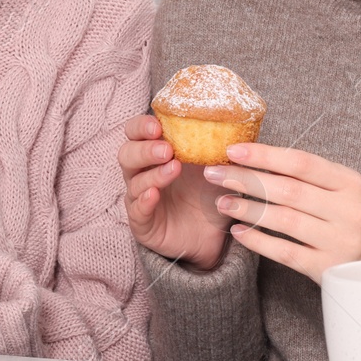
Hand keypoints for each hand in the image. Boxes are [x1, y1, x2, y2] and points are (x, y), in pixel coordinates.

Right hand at [120, 114, 230, 271]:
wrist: (214, 236)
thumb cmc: (208, 194)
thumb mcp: (217, 167)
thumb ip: (217, 147)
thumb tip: (233, 125)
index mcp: (154, 154)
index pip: (135, 133)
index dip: (141, 126)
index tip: (157, 125)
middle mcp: (142, 174)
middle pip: (127, 155)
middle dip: (145, 149)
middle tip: (167, 149)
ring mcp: (139, 198)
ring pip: (133, 181)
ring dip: (152, 173)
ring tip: (173, 168)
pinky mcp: (142, 223)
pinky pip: (136, 210)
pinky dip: (143, 201)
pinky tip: (154, 194)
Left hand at [207, 143, 360, 282]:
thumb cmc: (355, 222)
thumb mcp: (345, 192)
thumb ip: (311, 177)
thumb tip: (259, 157)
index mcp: (351, 183)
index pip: (301, 162)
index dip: (264, 154)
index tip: (232, 150)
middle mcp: (348, 210)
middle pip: (288, 189)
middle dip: (247, 179)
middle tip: (215, 174)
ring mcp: (339, 241)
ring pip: (284, 220)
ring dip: (248, 209)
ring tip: (223, 203)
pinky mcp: (328, 268)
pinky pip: (285, 253)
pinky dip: (259, 241)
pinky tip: (239, 233)